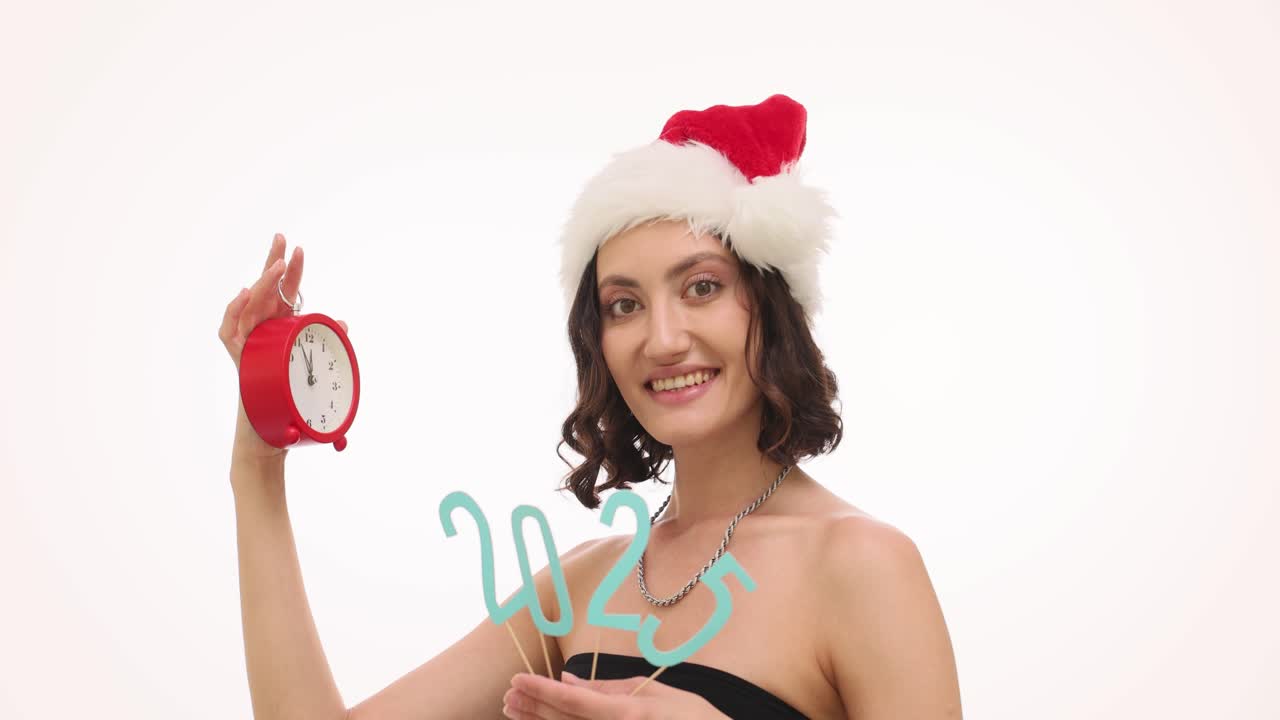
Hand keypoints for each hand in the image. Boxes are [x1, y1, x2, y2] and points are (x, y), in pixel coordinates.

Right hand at [219, 233, 347, 462]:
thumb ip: (327, 345)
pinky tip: (244, 294)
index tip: (300, 251)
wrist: (272, 441)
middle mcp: (260, 335)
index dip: (291, 274)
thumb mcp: (317, 370)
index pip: (284, 297)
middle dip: (272, 264)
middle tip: (282, 239)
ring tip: (277, 267)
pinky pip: (229, 333)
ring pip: (249, 307)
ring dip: (262, 285)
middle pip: (263, 293)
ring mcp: (247, 346)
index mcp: (279, 332)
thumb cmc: (293, 408)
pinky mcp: (238, 363)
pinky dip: (235, 312)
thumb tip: (342, 323)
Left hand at [503, 671, 727, 719]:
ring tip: (515, 710)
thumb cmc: (695, 719)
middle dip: (532, 707)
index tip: (517, 678)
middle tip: (509, 694)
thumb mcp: (658, 694)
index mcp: (626, 715)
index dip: (541, 689)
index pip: (572, 701)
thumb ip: (611, 688)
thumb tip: (570, 681)